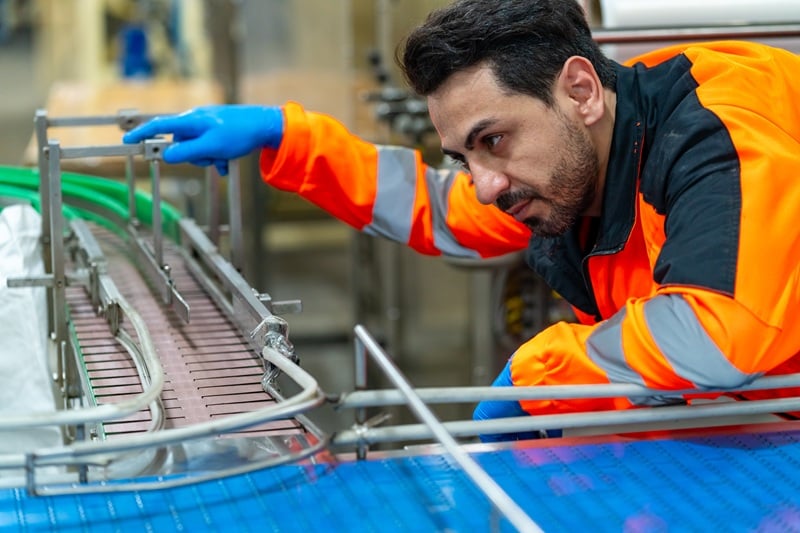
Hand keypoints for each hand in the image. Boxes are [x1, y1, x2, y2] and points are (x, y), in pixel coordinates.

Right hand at [122, 105, 283, 174]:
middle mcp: (195, 119)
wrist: (266, 125)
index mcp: (191, 120)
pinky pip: (207, 147)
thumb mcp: (211, 147)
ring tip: (222, 158)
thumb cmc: (239, 133)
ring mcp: (206, 124)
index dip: (142, 133)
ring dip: (206, 157)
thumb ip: (186, 152)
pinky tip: (225, 163)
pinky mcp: (216, 129)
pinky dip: (214, 156)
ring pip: (195, 147)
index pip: (160, 126)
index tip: (127, 141)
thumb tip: (165, 156)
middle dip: (192, 155)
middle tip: (211, 158)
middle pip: (180, 142)